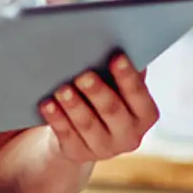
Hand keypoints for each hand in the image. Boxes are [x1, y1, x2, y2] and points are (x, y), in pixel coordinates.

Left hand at [39, 54, 159, 163]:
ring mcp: (104, 148)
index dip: (128, 76)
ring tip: (62, 89)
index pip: (139, 94)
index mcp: (145, 114)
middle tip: (84, 75)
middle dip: (98, 92)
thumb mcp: (118, 84)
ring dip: (74, 106)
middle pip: (112, 111)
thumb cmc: (106, 93)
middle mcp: (129, 135)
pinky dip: (56, 119)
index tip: (116, 57)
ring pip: (88, 125)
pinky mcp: (79, 153)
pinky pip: (66, 135)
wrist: (85, 130)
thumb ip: (123, 68)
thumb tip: (118, 39)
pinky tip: (47, 104)